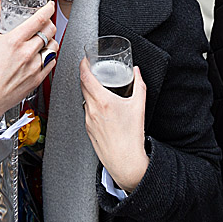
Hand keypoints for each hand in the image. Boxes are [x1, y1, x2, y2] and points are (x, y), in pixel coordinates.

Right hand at [0, 0, 56, 123]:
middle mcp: (27, 52)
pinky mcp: (38, 78)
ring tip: (45, 40)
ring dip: (51, 40)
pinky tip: (43, 55)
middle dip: (49, 23)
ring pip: (53, 46)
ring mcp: (34, 65)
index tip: (50, 6)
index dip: (48, 9)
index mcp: (15, 40)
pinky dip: (50, 56)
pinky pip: (52, 62)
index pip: (39, 19)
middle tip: (45, 23)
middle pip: (50, 30)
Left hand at [80, 60, 149, 192]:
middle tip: (92, 70)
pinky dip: (92, 105)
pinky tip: (102, 108)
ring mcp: (88, 120)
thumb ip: (139, 85)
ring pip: (85, 99)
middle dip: (86, 76)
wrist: (125, 161)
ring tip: (99, 89)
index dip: (83, 66)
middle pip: (83, 86)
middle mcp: (92, 109)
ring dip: (89, 91)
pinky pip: (87, 112)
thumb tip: (137, 72)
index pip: (86, 77)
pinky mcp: (88, 129)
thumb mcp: (139, 106)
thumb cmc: (131, 137)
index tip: (85, 60)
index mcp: (102, 101)